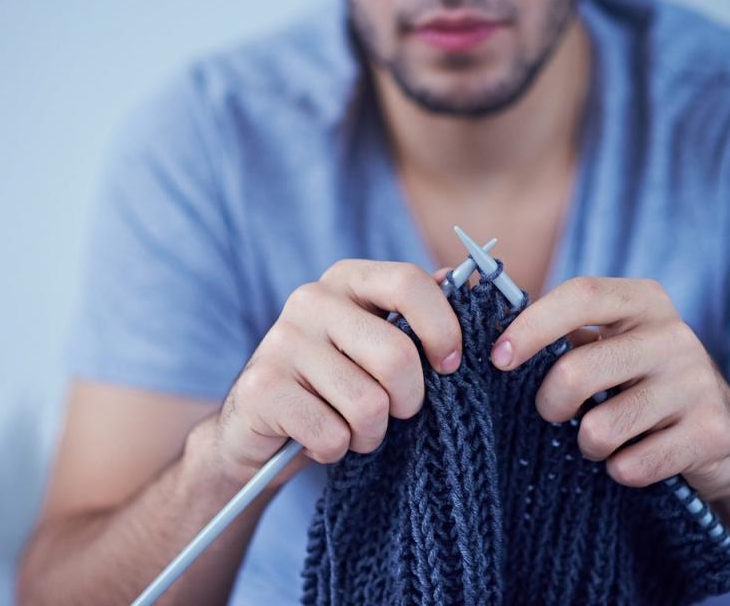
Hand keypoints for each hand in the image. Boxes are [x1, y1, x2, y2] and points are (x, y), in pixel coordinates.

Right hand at [188, 261, 462, 487]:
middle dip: (409, 401)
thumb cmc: (335, 382)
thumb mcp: (377, 341)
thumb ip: (419, 314)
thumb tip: (473, 285)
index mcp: (347, 279)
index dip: (442, 328)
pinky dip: (335, 451)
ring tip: (352, 428)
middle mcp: (311, 299)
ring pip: (368, 404)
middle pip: (396, 356)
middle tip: (396, 412)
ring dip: (370, 434)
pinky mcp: (262, 388)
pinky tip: (317, 439)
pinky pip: (332, 435)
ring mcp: (281, 341)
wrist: (257, 427)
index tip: (451, 366)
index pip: (408, 283)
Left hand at [489, 276, 729, 499]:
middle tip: (554, 412)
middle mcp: (674, 333)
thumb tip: (468, 304)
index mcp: (642, 300)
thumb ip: (556, 329)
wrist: (720, 437)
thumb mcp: (607, 343)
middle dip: (549, 403)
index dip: (531, 325)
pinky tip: (635, 457)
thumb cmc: (638, 381)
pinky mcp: (711, 432)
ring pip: (599, 429)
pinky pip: (632, 466)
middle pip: (576, 370)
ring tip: (603, 437)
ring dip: (588, 445)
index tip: (499, 358)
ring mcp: (697, 382)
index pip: (580, 294)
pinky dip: (620, 471)